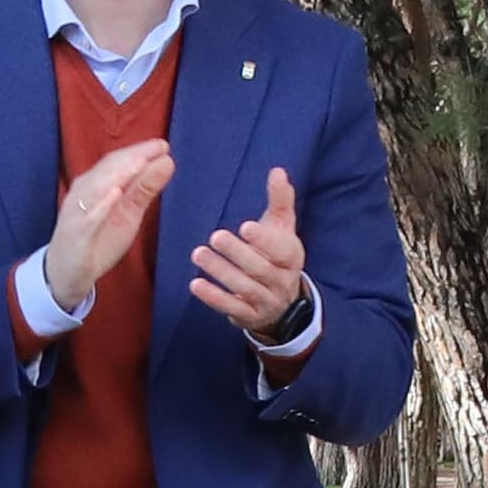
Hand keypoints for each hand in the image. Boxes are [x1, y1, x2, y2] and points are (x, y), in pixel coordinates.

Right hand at [44, 136, 175, 313]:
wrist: (68, 272)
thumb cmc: (98, 238)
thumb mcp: (129, 212)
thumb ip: (145, 188)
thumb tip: (167, 162)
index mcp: (97, 184)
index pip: (118, 162)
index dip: (140, 151)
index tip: (163, 145)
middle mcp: (85, 192)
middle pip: (108, 169)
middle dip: (133, 157)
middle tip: (158, 147)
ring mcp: (78, 212)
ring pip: (97, 188)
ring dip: (119, 174)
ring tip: (140, 162)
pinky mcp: (75, 234)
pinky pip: (88, 217)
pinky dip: (101, 205)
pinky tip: (115, 194)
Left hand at [187, 166, 311, 345]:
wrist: (282, 301)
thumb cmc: (277, 254)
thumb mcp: (282, 227)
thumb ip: (280, 200)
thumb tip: (277, 171)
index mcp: (292, 257)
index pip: (282, 250)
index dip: (264, 240)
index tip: (245, 226)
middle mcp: (282, 281)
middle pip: (260, 269)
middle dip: (237, 253)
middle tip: (215, 236)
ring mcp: (266, 301)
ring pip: (245, 288)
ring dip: (221, 272)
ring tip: (199, 255)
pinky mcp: (249, 316)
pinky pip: (232, 308)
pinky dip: (214, 298)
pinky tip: (195, 284)